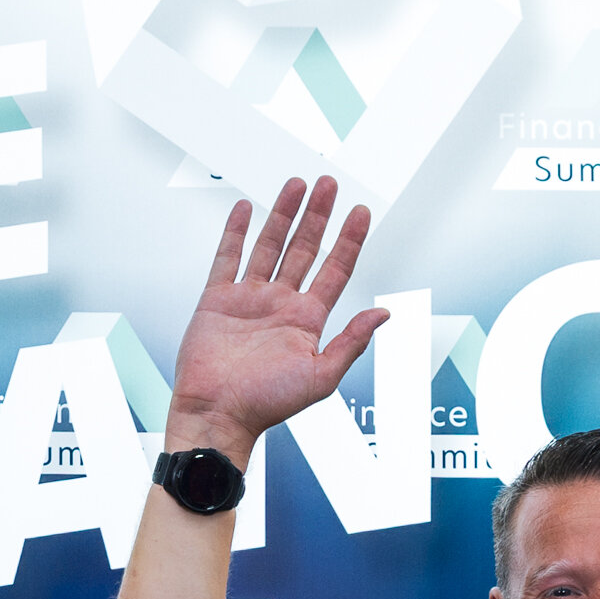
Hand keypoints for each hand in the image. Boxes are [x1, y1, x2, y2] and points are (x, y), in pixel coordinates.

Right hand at [165, 177, 385, 451]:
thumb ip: (351, 342)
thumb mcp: (321, 377)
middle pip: (305, 249)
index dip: (349, 240)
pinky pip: (227, 257)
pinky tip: (245, 210)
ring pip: (270, 245)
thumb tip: (382, 315)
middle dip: (318, 216)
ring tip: (296, 185)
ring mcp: (249, 299)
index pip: (335, 270)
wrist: (217, 413)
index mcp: (306, 320)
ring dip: (283, 214)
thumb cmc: (265, 404)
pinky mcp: (217, 300)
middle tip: (329, 185)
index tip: (360, 213)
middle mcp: (280, 305)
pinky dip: (236, 232)